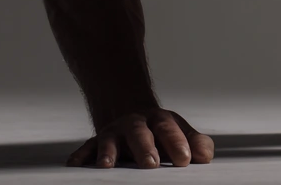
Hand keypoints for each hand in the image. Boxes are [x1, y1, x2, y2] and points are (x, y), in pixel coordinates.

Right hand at [67, 107, 214, 167]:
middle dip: (144, 148)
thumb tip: (205, 156)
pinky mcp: (96, 143)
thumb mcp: (179, 132)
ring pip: (109, 139)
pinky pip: (86, 148)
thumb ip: (195, 143)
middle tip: (151, 164)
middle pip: (139, 132)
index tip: (185, 160)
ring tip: (108, 166)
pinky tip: (75, 166)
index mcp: (158, 121)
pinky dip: (80, 156)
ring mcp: (114, 133)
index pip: (168, 129)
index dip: (177, 143)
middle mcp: (134, 124)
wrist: (130, 114)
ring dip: (108, 152)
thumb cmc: (159, 132)